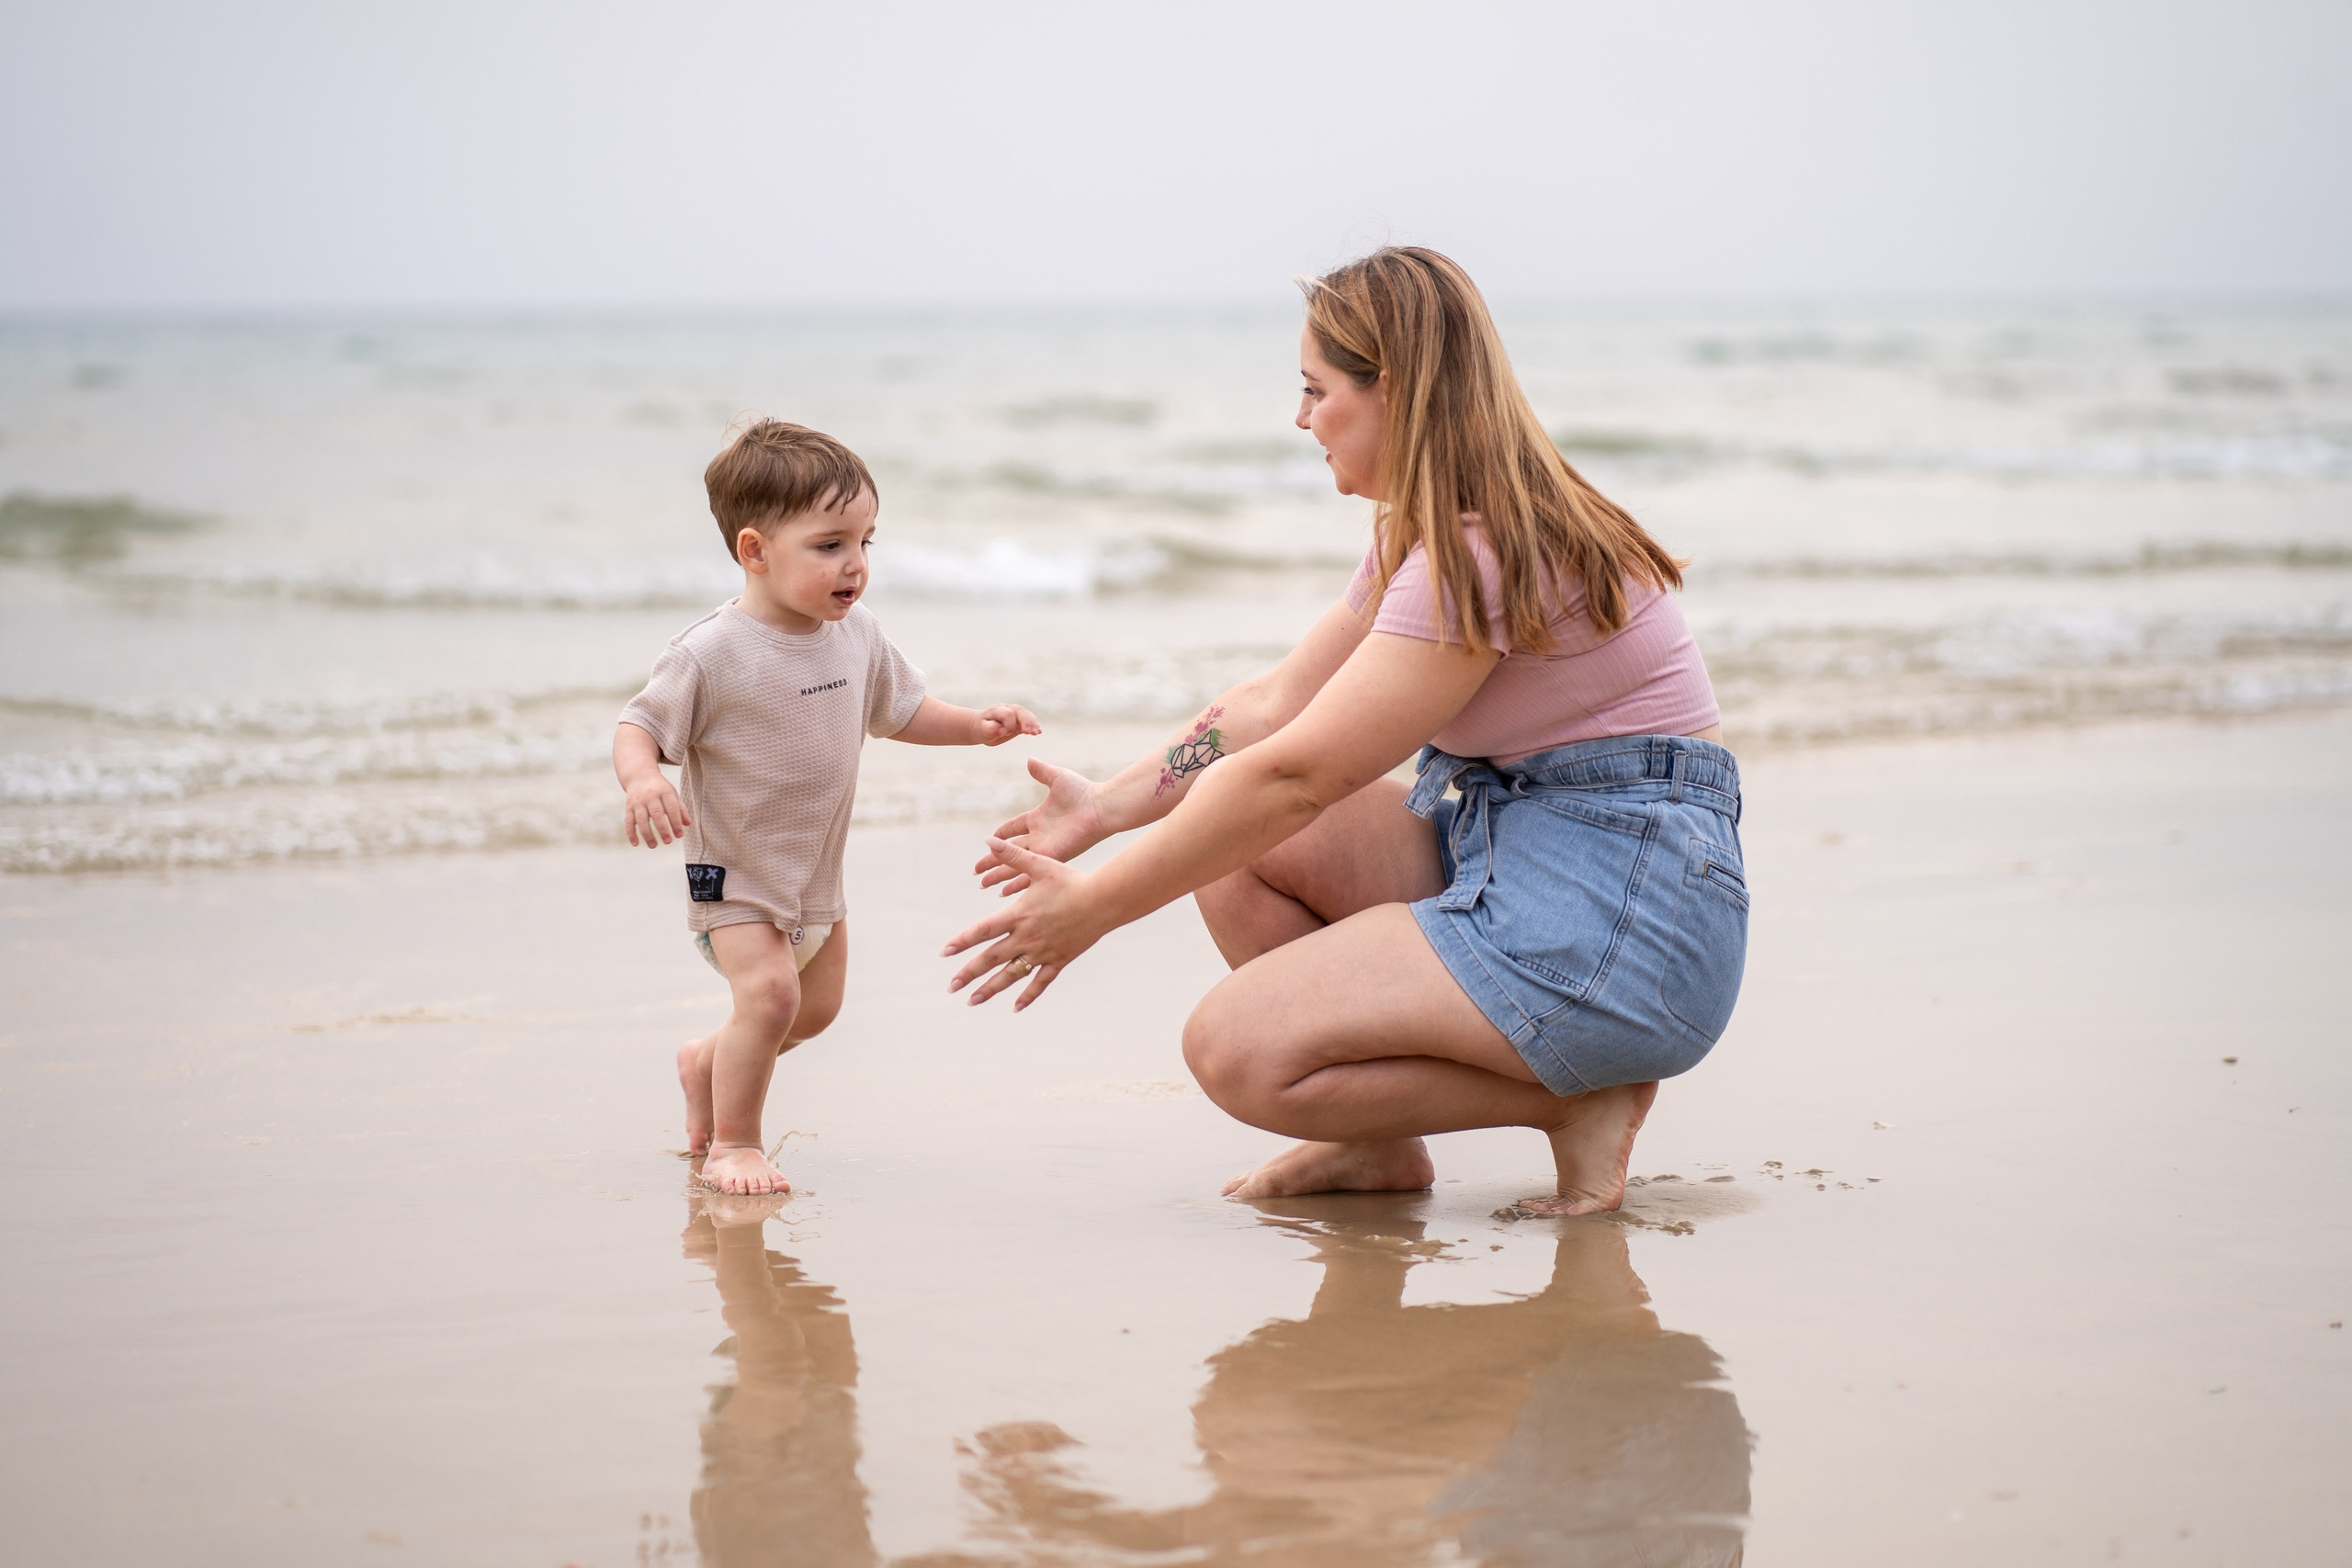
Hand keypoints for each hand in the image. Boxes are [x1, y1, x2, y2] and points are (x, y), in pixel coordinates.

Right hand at [624, 774, 690, 846]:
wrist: (639, 776)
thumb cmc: (660, 788)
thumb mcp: (673, 794)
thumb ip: (681, 808)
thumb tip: (687, 824)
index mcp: (664, 792)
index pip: (672, 809)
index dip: (676, 823)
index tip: (679, 835)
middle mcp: (650, 796)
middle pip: (656, 814)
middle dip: (662, 829)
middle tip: (668, 841)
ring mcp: (638, 802)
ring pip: (641, 820)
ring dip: (647, 834)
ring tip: (654, 846)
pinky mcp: (628, 807)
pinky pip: (628, 821)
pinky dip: (631, 833)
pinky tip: (636, 844)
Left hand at [943, 838, 1107, 1009]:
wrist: (1103, 900)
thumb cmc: (1071, 880)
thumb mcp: (1040, 865)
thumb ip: (1012, 856)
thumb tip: (987, 841)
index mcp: (1018, 915)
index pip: (982, 931)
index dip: (962, 942)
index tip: (944, 953)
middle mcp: (1026, 937)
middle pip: (991, 959)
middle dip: (969, 974)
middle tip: (951, 987)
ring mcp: (1042, 952)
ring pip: (1011, 975)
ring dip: (990, 989)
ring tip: (972, 1001)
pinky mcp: (1059, 960)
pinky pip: (1040, 982)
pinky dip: (1027, 996)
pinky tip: (1015, 1008)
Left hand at [975, 703, 1041, 746]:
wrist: (982, 726)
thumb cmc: (982, 728)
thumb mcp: (982, 730)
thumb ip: (990, 728)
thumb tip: (999, 729)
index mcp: (998, 710)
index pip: (1007, 714)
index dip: (1007, 725)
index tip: (1002, 734)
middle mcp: (1008, 708)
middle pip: (1020, 711)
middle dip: (1026, 721)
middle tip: (1029, 732)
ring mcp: (1015, 713)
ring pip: (1027, 714)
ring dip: (1033, 723)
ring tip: (1037, 733)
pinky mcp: (1020, 720)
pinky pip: (1029, 720)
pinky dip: (1034, 725)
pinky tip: (1039, 732)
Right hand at [976, 758, 1107, 894]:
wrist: (1100, 807)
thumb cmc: (1083, 792)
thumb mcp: (1057, 778)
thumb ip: (1041, 771)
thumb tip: (1029, 759)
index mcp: (1037, 818)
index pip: (1012, 828)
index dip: (1000, 835)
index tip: (987, 841)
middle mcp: (1038, 835)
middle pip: (1008, 850)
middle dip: (991, 861)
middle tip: (976, 871)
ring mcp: (1044, 848)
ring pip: (1013, 864)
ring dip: (997, 874)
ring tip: (982, 885)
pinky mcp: (1050, 857)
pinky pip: (1028, 871)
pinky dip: (1015, 882)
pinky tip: (1003, 893)